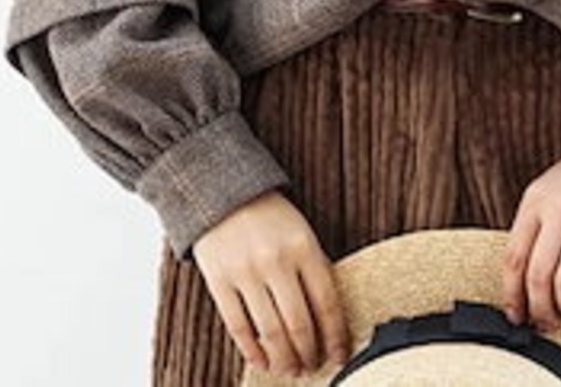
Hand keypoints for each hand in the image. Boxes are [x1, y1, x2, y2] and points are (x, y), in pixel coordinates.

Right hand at [191, 189, 352, 376]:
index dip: (336, 336)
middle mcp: (276, 261)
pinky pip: (238, 327)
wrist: (222, 192)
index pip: (327, 302)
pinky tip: (263, 361)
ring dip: (284, 359)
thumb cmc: (270, 217)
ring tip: (292, 369)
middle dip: (310, 353)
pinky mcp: (219, 282)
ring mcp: (245, 273)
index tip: (341, 355)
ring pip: (270, 332)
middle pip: (299, 324)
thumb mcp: (301, 232)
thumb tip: (329, 319)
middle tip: (314, 367)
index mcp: (303, 247)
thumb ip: (314, 269)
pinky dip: (253, 351)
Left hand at [502, 149, 560, 330]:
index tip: (516, 315)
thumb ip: (534, 227)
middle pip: (537, 276)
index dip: (512, 295)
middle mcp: (559, 210)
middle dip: (539, 310)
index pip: (513, 258)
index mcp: (535, 201)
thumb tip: (521, 282)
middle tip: (545, 322)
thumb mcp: (548, 191)